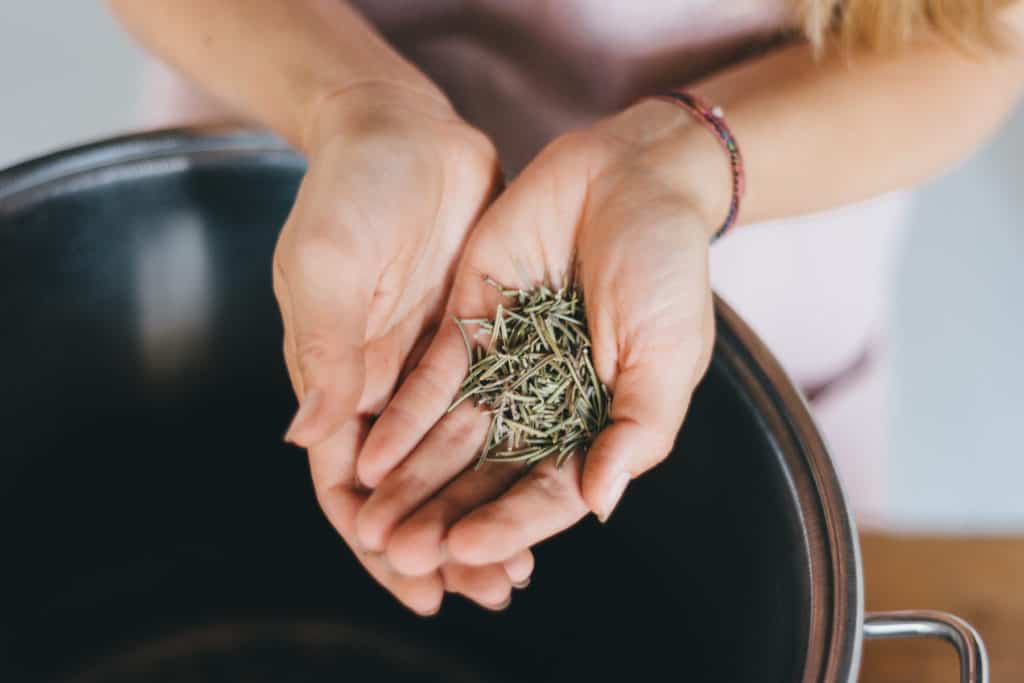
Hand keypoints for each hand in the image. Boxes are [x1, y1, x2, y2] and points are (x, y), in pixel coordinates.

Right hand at [274, 82, 530, 612]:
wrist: (402, 132)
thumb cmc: (348, 194)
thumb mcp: (326, 265)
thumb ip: (324, 348)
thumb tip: (313, 438)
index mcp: (334, 380)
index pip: (346, 481)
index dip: (376, 535)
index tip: (412, 583)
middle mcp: (384, 386)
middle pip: (411, 484)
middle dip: (444, 539)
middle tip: (488, 590)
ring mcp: (433, 366)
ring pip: (460, 458)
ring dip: (485, 508)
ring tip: (524, 563)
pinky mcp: (479, 339)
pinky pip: (500, 409)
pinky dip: (516, 450)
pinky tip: (550, 482)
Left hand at [353, 98, 726, 583]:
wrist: (633, 177)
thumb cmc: (668, 267)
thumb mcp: (668, 354)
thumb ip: (634, 429)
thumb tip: (598, 504)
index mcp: (597, 424)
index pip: (547, 492)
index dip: (508, 525)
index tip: (466, 552)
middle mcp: (544, 406)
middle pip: (488, 476)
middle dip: (443, 516)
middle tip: (399, 554)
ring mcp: (503, 367)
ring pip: (451, 437)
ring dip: (411, 481)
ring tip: (371, 522)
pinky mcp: (469, 325)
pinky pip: (432, 380)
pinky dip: (403, 418)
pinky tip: (371, 455)